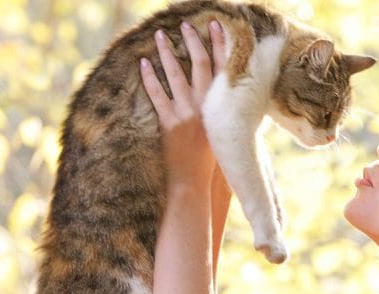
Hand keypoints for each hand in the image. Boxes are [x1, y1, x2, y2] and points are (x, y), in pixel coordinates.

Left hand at [140, 20, 226, 190]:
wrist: (194, 183)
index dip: (221, 45)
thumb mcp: (228, 134)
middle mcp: (206, 107)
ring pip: (177, 76)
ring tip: (160, 36)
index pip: (225, 69)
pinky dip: (150, 78)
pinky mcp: (168, 123)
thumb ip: (229, 113)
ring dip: (168, 53)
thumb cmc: (213, 162)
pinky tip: (144, 63)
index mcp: (224, 108)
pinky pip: (157, 95)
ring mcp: (186, 114)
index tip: (217, 25)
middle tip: (185, 25)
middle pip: (201, 65)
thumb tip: (234, 96)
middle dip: (193, 41)